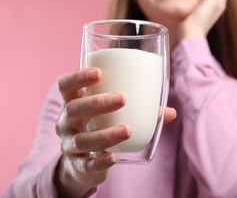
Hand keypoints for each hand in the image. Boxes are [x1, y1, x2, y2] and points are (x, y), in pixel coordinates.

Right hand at [54, 68, 175, 196]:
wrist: (81, 164)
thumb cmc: (100, 128)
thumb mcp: (110, 115)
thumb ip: (138, 110)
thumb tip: (171, 112)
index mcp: (71, 103)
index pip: (66, 86)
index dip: (78, 77)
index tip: (99, 72)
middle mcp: (65, 123)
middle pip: (73, 109)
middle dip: (97, 103)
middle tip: (121, 99)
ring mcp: (69, 145)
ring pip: (82, 139)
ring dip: (104, 134)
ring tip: (127, 129)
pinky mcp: (77, 165)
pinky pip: (86, 164)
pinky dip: (100, 161)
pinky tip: (112, 157)